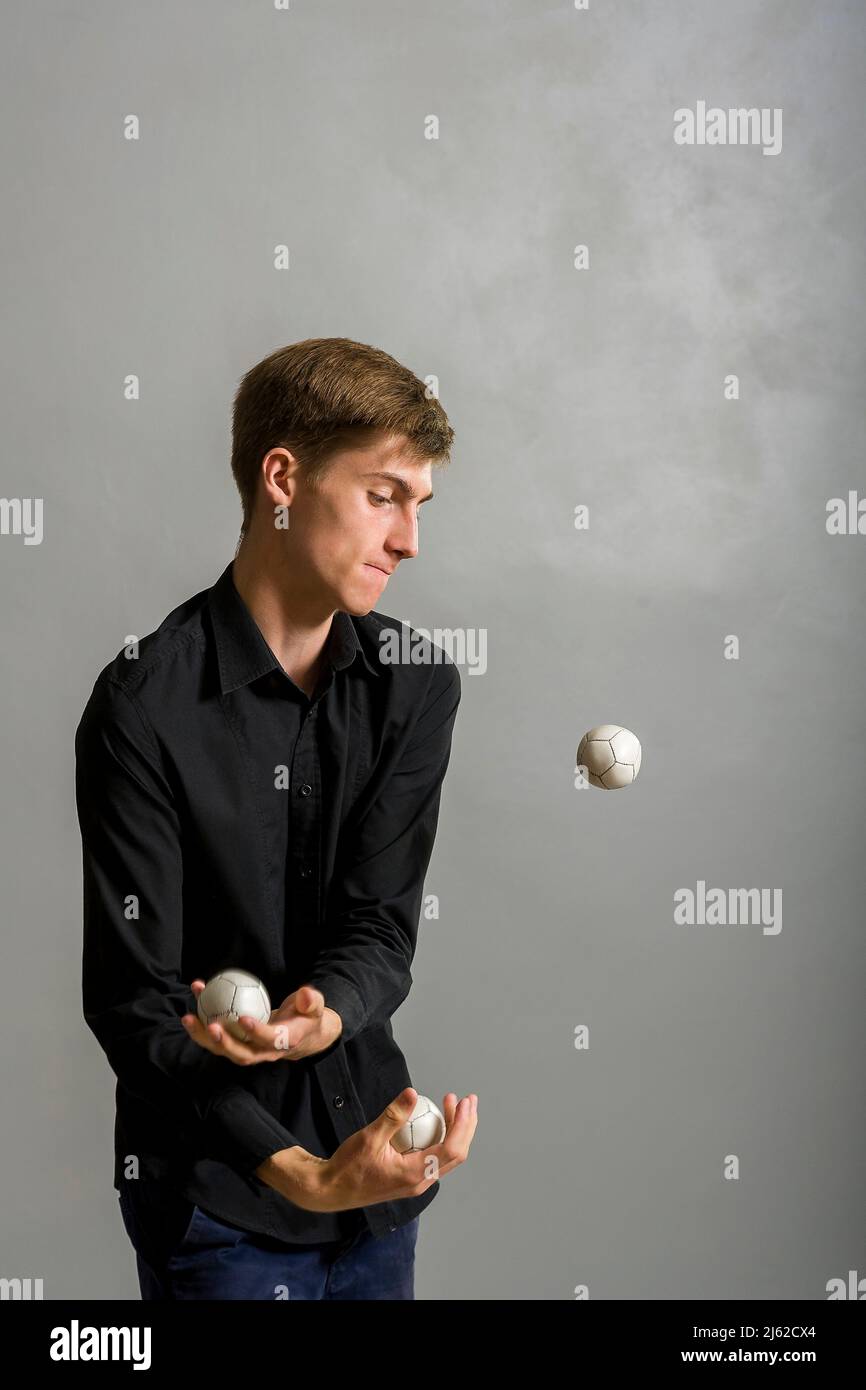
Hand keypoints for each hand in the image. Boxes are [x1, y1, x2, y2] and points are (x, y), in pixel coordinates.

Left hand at [181, 982, 341, 1065]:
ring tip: (188, 1017)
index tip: (243, 1018)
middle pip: (241, 1055)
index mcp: (284, 1043)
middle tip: (210, 1026)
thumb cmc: (307, 1016)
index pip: (269, 1040)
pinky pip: (218, 1036)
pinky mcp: (236, 1044)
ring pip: (224, 1050)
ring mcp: (248, 1051)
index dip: (256, 1032)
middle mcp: (263, 1053)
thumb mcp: (315, 1007)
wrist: (302, 1034)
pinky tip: (195, 998)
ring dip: (203, 1036)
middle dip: (223, 1043)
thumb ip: (312, 1001)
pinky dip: (201, 1022)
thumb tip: (305, 993)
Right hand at [291, 1087, 478, 1212]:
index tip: (464, 1103)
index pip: (452, 1149)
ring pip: (447, 1157)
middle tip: (468, 1101)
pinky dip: (442, 1138)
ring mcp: (415, 1182)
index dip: (463, 1124)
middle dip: (466, 1125)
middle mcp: (420, 1182)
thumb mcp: (369, 1138)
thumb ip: (393, 1115)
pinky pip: (434, 1158)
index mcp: (414, 1174)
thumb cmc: (348, 1167)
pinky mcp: (409, 1179)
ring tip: (453, 1106)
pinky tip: (435, 1123)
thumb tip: (413, 1093)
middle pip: (456, 1154)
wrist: (331, 1190)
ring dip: (456, 1131)